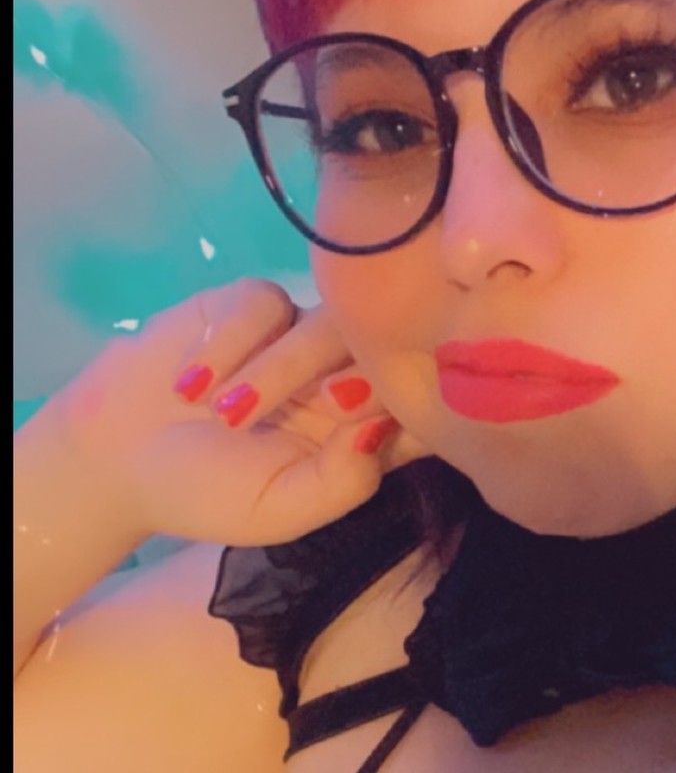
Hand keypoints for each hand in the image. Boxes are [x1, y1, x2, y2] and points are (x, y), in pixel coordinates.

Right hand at [51, 279, 426, 546]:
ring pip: (323, 324)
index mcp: (362, 424)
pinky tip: (188, 385)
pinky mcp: (254, 302)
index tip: (393, 419)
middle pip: (380, 352)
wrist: (116, 455)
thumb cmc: (206, 490)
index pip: (418, 403)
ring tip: (226, 416)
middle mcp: (342, 370)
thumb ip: (342, 483)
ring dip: (278, 369)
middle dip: (359, 374)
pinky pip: (264, 304)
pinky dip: (227, 344)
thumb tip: (385, 431)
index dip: (422, 403)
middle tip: (329, 401)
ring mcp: (300, 331)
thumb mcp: (278, 510)